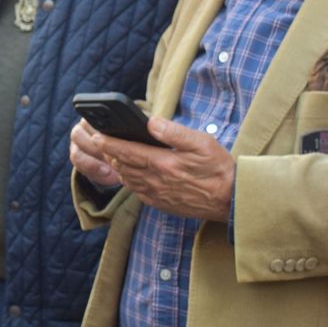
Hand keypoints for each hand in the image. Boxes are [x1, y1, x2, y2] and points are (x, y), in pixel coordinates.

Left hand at [69, 117, 234, 221]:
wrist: (230, 200)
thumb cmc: (218, 169)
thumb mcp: (201, 143)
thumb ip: (174, 132)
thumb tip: (151, 123)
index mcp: (163, 164)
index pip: (127, 151)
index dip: (109, 143)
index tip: (97, 135)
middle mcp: (156, 182)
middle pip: (123, 166)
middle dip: (109, 153)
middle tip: (99, 142)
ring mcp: (157, 195)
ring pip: (128, 180)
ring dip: (117, 167)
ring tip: (111, 155)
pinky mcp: (162, 204)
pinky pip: (138, 192)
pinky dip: (129, 181)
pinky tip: (130, 174)